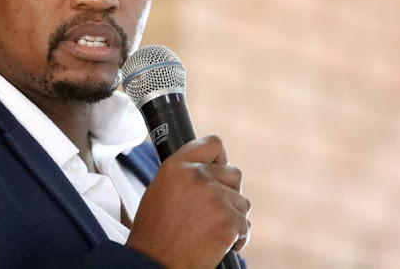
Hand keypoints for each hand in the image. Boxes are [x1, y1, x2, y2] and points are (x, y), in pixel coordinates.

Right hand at [126, 135, 250, 268]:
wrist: (154, 262)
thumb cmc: (155, 231)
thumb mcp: (161, 189)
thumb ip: (185, 174)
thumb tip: (211, 169)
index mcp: (177, 165)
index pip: (212, 143)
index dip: (220, 157)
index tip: (219, 168)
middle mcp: (197, 176)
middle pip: (234, 174)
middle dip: (229, 192)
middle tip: (211, 211)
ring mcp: (215, 198)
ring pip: (242, 202)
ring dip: (232, 217)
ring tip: (209, 230)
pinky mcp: (228, 222)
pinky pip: (245, 226)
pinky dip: (236, 238)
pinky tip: (216, 244)